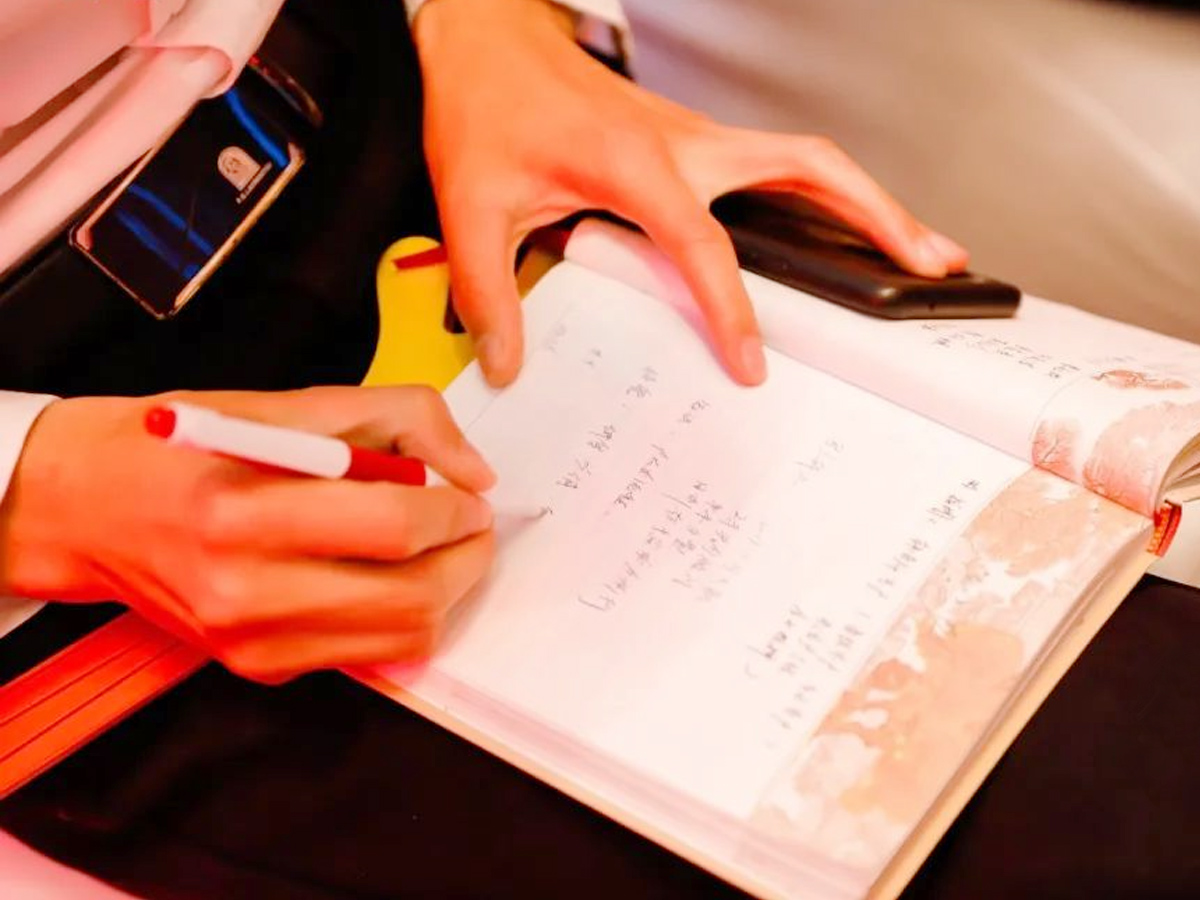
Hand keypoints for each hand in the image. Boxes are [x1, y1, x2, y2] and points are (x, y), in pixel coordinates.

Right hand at [0, 387, 496, 680]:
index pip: (390, 526)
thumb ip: (394, 419)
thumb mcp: (283, 403)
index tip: (471, 494)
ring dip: (446, 591)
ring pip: (402, 637)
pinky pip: (367, 654)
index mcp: (242, 510)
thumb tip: (474, 471)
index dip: (453, 511)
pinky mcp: (257, 667)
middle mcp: (244, 590)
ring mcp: (251, 640)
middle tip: (472, 523)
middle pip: (410, 596)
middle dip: (467, 557)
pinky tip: (389, 576)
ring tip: (441, 549)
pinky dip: (400, 616)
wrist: (84, 508)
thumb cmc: (181, 444)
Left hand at [414, 0, 968, 387]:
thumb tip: (507, 362)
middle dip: (878, 216)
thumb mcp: (471, 206)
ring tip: (916, 246)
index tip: (751, 364)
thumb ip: (488, 292)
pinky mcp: (694, 140)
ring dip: (868, 197)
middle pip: (812, 167)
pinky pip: (780, 161)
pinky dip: (827, 190)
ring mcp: (698, 135)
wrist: (487, 41)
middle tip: (927, 264)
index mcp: (636, 162)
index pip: (705, 246)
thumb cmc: (486, 108)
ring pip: (808, 157)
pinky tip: (838, 222)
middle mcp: (685, 142)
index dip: (731, 310)